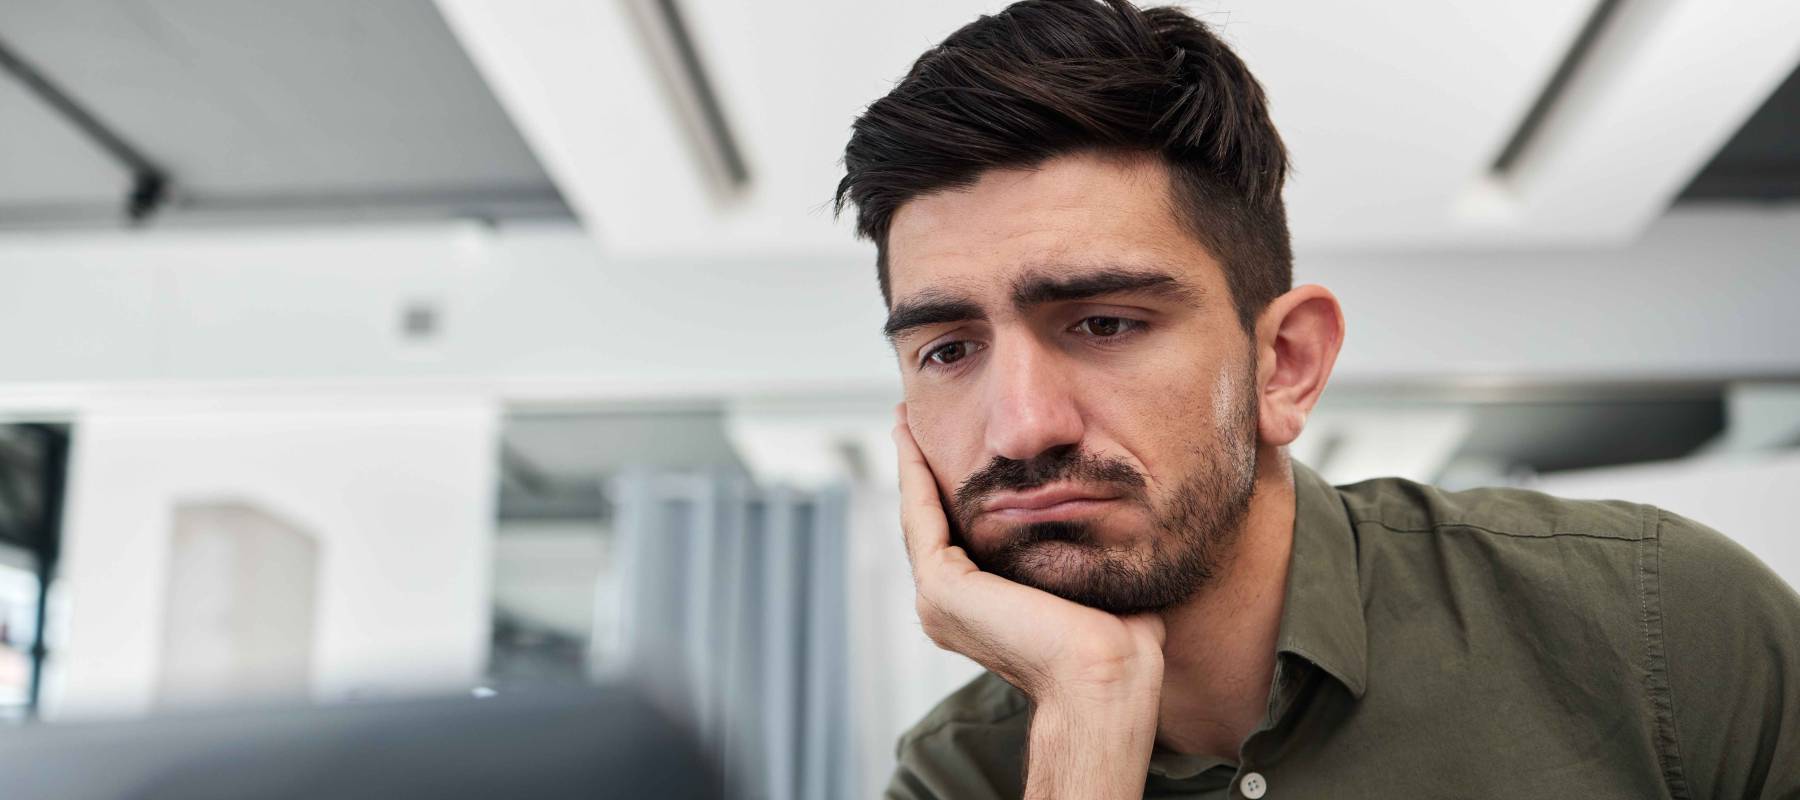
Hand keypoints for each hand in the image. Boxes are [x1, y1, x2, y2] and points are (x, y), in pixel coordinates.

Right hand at [891, 403, 1164, 710]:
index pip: (955, 538)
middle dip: (920, 472)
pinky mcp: (942, 588)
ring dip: (911, 466)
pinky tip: (912, 440)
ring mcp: (939, 600)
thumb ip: (1076, 543)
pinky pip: (921, 516)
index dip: (947, 491)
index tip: (952, 448)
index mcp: (979, 611)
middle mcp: (948, 608)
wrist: (1105, 674)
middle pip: (929, 524)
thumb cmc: (1116, 639)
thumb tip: (1098, 504)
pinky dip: (914, 475)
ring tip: (905, 423)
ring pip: (918, 516)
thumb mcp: (1088, 574)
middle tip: (911, 424)